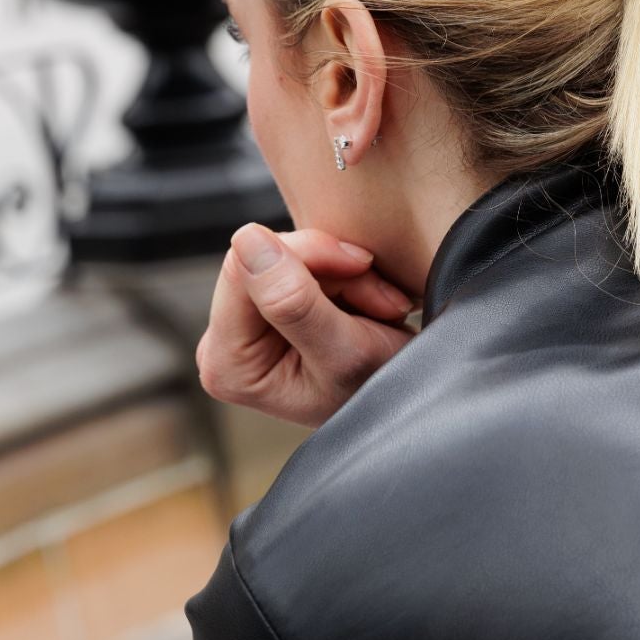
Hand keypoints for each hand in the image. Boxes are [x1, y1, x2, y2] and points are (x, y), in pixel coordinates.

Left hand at [196, 225, 415, 426]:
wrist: (412, 401)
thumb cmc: (380, 394)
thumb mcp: (345, 352)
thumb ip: (293, 300)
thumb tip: (245, 238)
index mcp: (227, 363)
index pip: (243, 267)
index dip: (307, 254)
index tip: (361, 267)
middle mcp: (226, 343)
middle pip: (265, 256)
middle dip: (334, 269)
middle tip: (381, 301)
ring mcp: (249, 325)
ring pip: (292, 255)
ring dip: (350, 274)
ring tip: (383, 309)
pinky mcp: (273, 308)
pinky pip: (305, 263)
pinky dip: (349, 275)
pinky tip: (372, 304)